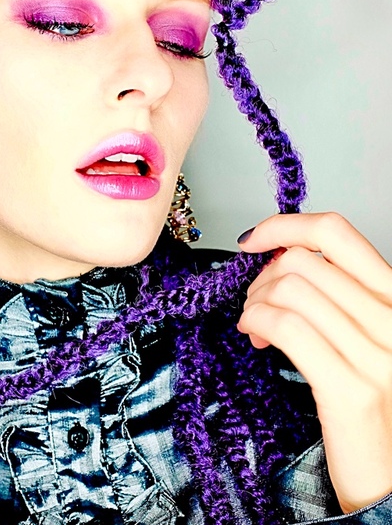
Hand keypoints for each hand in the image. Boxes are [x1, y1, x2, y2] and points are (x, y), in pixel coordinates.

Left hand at [237, 213, 391, 513]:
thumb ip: (335, 295)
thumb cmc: (374, 405)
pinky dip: (258, 322)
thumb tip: (280, 257)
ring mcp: (377, 355)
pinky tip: (256, 338)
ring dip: (255, 302)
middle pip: (302, 260)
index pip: (337, 232)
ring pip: (289, 289)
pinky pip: (286, 327)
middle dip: (261, 276)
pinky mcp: (351, 390)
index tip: (254, 240)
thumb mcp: (363, 335)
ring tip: (255, 326)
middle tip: (255, 303)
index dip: (285, 226)